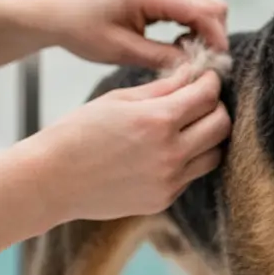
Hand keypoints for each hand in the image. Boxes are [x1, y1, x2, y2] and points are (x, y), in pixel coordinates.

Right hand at [28, 66, 230, 222]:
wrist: (52, 180)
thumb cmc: (79, 133)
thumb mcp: (119, 100)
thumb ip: (162, 88)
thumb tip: (192, 74)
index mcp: (157, 121)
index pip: (207, 96)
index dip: (211, 82)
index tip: (207, 78)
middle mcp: (170, 153)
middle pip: (221, 125)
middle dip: (216, 107)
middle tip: (202, 100)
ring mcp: (169, 180)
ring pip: (214, 154)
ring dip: (209, 137)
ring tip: (190, 126)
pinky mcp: (164, 199)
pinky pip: (192, 175)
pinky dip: (189, 159)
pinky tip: (168, 150)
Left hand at [34, 0, 228, 70]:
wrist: (58, 13)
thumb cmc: (82, 29)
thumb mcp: (122, 50)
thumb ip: (163, 57)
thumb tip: (197, 67)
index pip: (204, 11)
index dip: (217, 39)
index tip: (215, 66)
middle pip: (212, 6)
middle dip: (214, 37)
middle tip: (202, 65)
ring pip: (205, 8)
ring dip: (204, 33)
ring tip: (188, 58)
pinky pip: (190, 9)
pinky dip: (193, 29)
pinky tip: (178, 47)